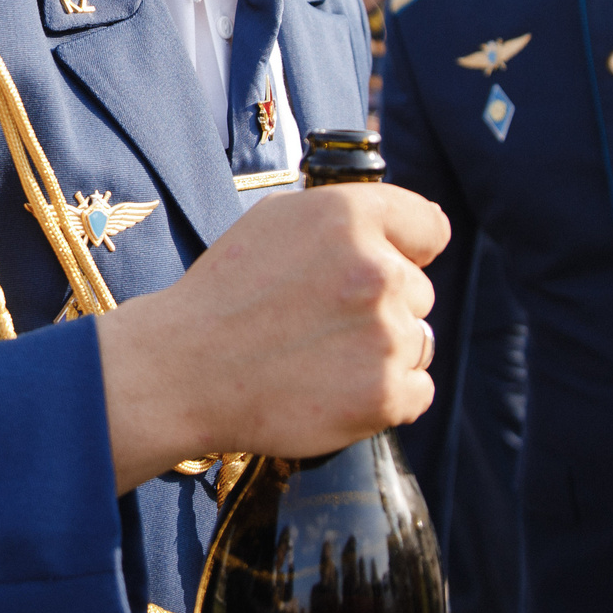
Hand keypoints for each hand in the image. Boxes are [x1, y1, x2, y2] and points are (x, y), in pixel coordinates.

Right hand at [96, 183, 448, 491]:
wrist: (182, 371)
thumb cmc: (225, 293)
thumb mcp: (276, 219)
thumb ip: (344, 216)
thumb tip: (401, 229)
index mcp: (350, 217)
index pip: (430, 227)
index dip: (408, 248)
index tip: (385, 264)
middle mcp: (378, 271)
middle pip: (420, 291)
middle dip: (382, 305)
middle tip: (321, 322)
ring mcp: (385, 337)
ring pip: (418, 341)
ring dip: (382, 350)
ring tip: (321, 357)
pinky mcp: (384, 396)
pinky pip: (417, 390)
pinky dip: (385, 395)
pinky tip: (335, 388)